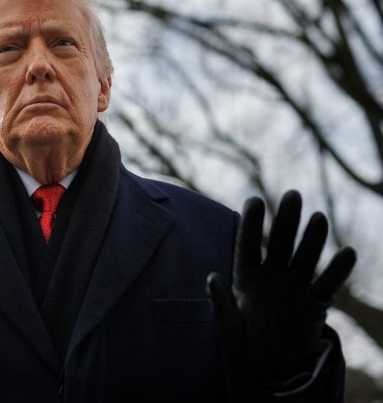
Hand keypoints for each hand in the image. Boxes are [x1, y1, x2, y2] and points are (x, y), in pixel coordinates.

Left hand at [207, 190, 355, 382]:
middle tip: (293, 195)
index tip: (255, 201)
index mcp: (246, 277)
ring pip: (305, 258)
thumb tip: (212, 277)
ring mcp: (294, 287)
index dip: (252, 224)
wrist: (268, 364)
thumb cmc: (242, 341)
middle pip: (280, 243)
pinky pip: (327, 284)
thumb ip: (220, 303)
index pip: (249, 245)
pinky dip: (338, 271)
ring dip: (312, 239)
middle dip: (286, 220)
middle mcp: (272, 276)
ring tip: (318, 217)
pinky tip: (347, 253)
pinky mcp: (314, 304)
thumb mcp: (228, 326)